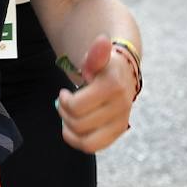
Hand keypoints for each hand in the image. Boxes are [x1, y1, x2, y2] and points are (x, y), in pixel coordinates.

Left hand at [56, 35, 136, 152]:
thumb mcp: (96, 56)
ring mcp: (122, 121)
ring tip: (70, 115)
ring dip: (70, 128)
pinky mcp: (119, 132)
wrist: (122, 72)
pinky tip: (74, 127)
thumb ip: (95, 53)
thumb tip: (102, 40)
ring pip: (84, 140)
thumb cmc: (102, 65)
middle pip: (77, 122)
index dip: (64, 101)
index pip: (75, 107)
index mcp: (112, 85)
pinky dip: (78, 140)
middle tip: (66, 102)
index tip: (65, 92)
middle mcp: (121, 105)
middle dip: (65, 112)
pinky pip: (92, 147)